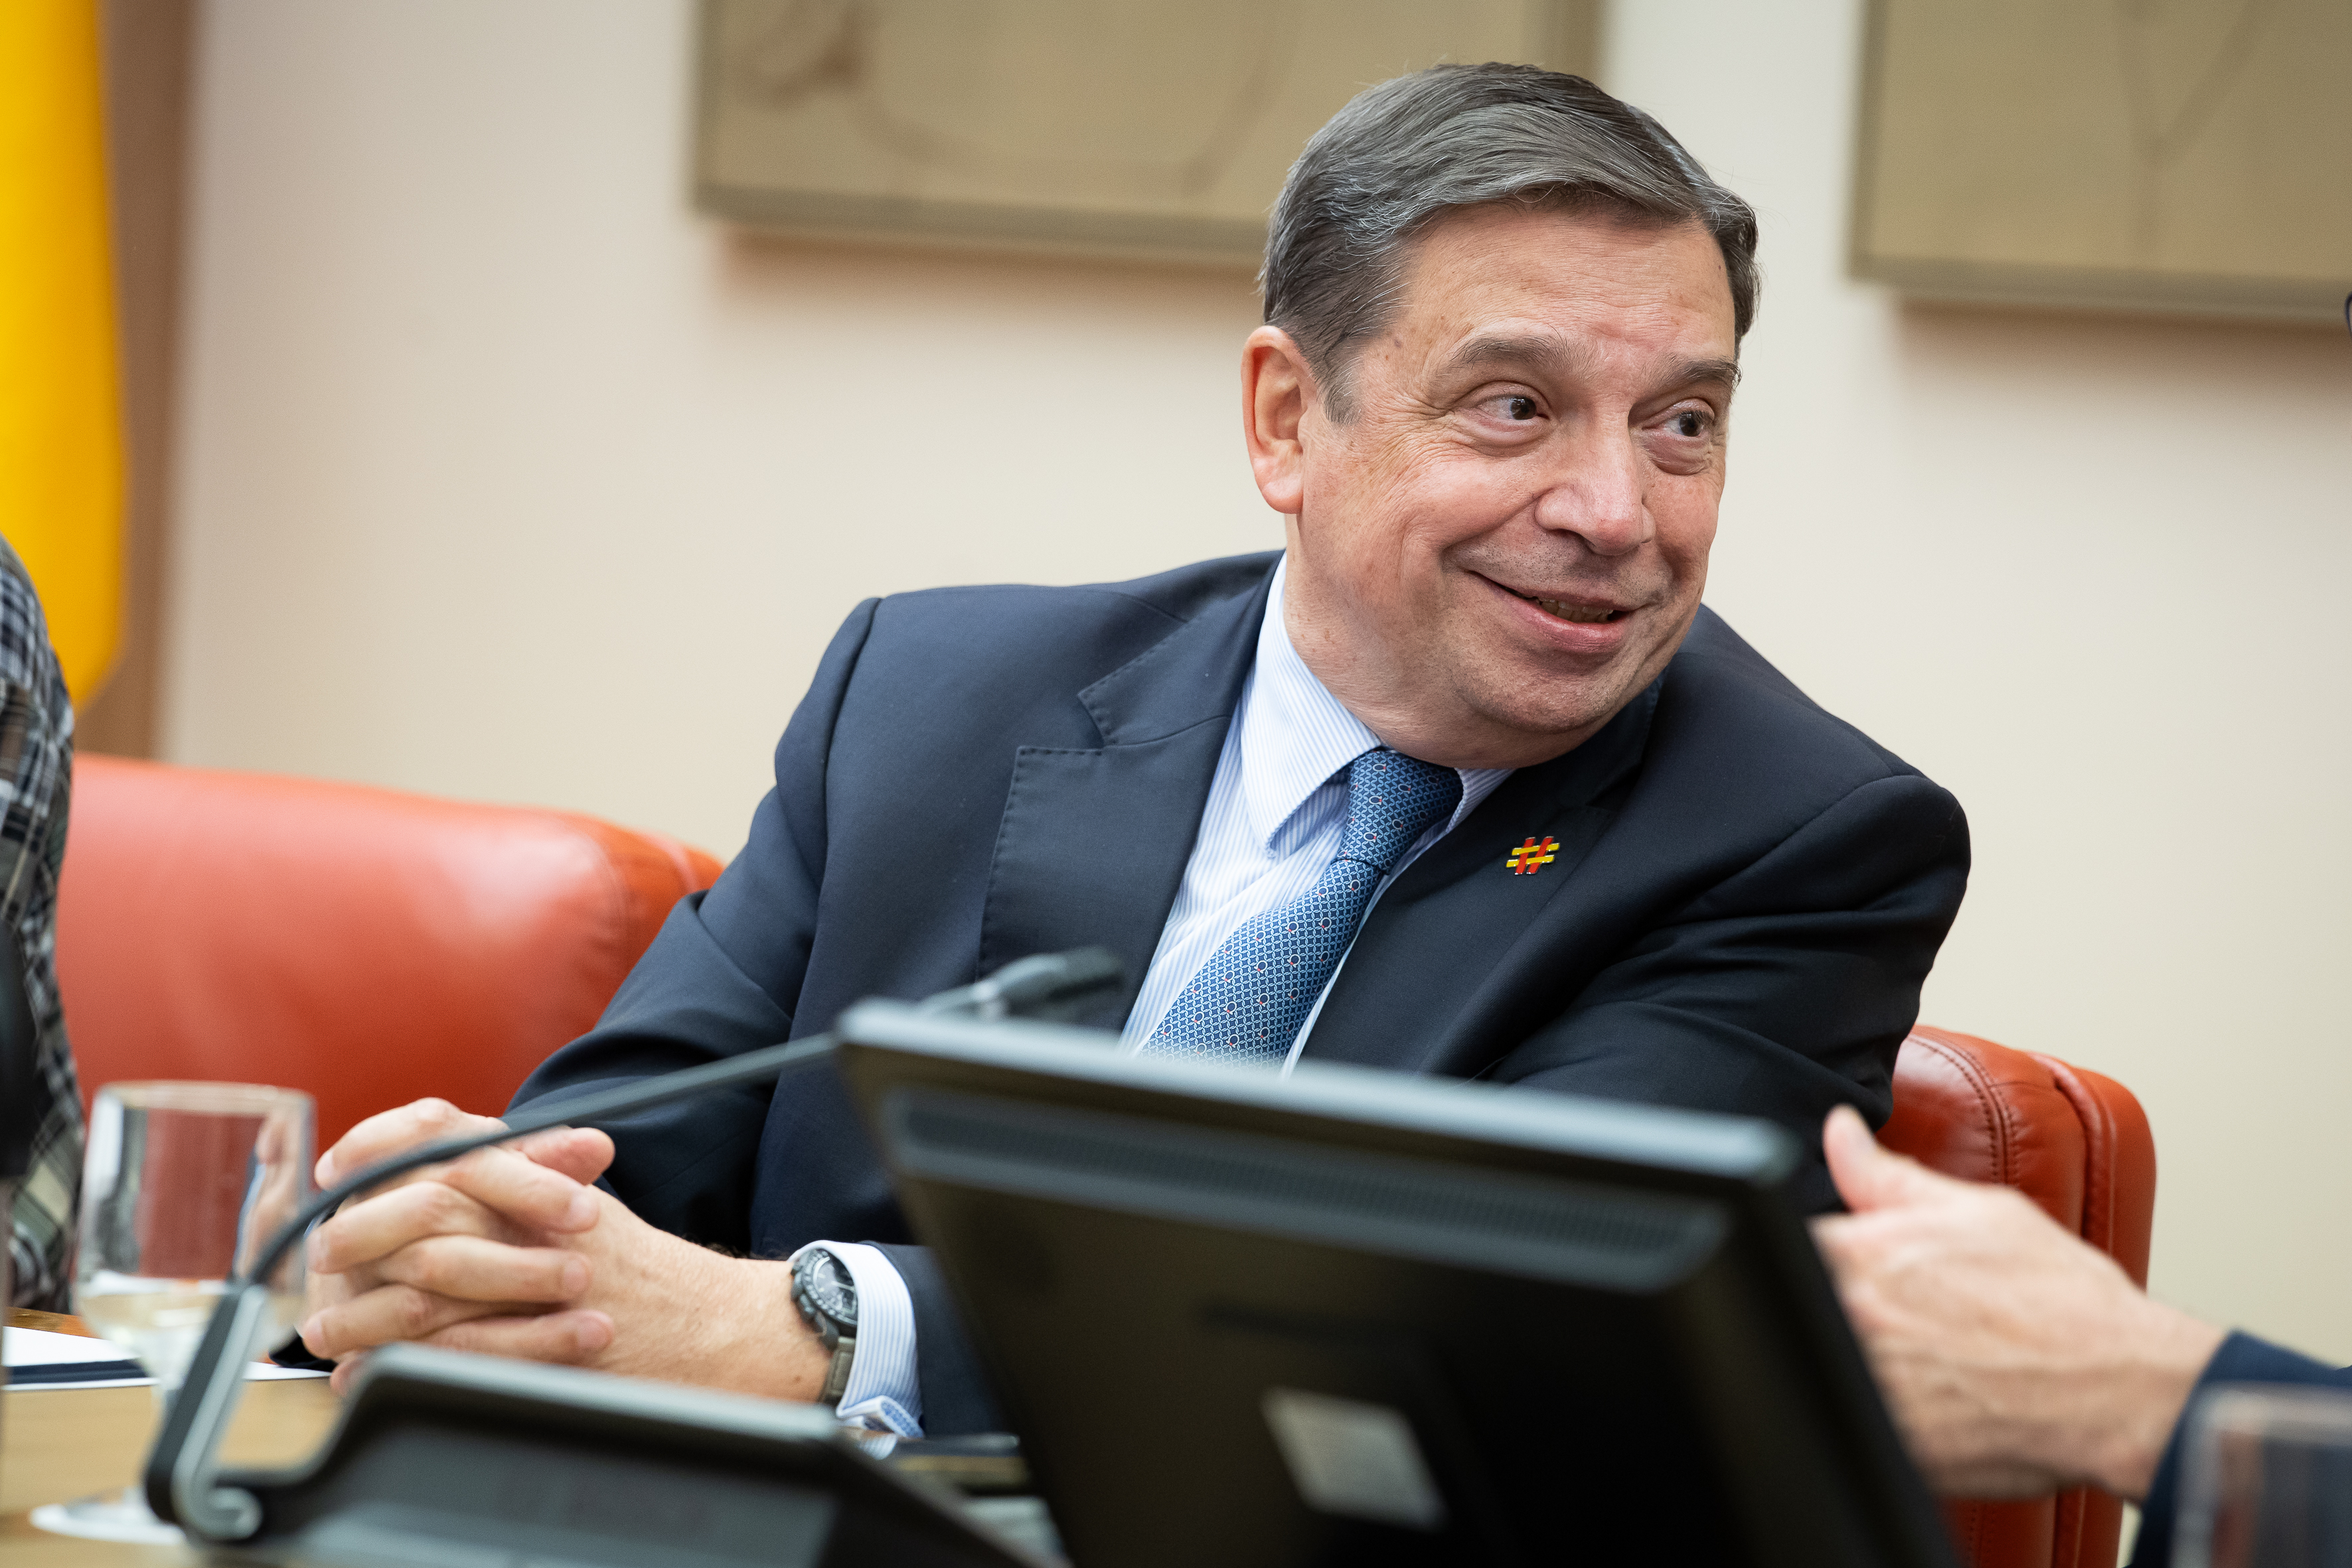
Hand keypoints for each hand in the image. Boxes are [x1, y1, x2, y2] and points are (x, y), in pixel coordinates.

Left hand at [300, 1098, 831, 1401]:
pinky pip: (463, 1348)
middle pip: (432, 1204)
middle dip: (361, 1232)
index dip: (383, 1149)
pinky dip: (406, 1362)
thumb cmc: (642, 1272)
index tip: (334, 1171)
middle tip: (318, 1257)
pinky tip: (368, 1373)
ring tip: (325, 1330)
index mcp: (546, 1175)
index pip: (451, 1137)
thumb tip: (433, 1163)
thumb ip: (519, 1179)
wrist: (715, 1324)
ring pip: (435, 1281)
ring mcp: (551, 1274)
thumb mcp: (581, 1208)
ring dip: (368, 1309)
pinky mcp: (550, 1337)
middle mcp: (546, 1215)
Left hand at [1811, 1105, 2222, 1499]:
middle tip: (1910, 1318)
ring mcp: (1867, 1386)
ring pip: (1826, 1366)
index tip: (1850, 1265)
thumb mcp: (1975, 1211)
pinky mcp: (1889, 1445)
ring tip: (1929, 1360)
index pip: (1789, 1242)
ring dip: (1860, 1358)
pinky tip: (1935, 1401)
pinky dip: (1885, 1411)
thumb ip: (1885, 1175)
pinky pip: (1859, 1425)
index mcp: (1861, 1253)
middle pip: (1800, 1306)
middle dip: (1841, 1305)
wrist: (2120, 1389)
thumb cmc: (2061, 1299)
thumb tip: (1838, 1131)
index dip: (1818, 1252)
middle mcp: (1853, 1319)